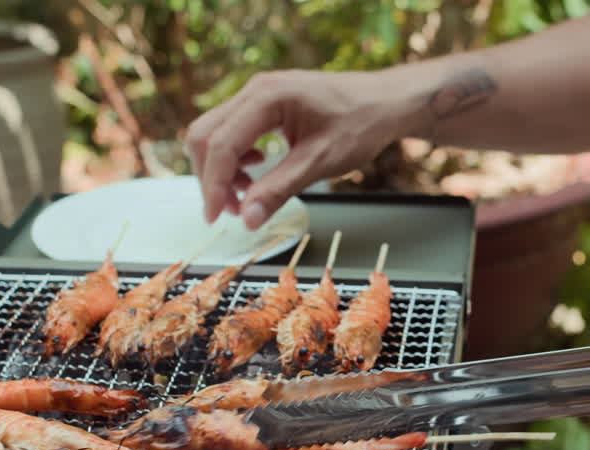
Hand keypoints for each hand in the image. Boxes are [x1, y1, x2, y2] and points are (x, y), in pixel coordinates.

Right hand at [184, 69, 415, 228]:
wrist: (384, 103)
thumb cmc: (359, 124)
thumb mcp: (320, 162)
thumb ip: (279, 189)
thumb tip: (248, 219)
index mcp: (268, 97)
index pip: (221, 143)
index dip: (213, 184)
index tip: (215, 216)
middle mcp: (256, 89)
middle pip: (206, 134)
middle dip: (211, 177)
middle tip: (230, 212)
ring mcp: (258, 94)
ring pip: (214, 133)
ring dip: (221, 169)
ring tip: (246, 196)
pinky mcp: (263, 103)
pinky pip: (232, 130)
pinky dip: (234, 157)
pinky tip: (256, 171)